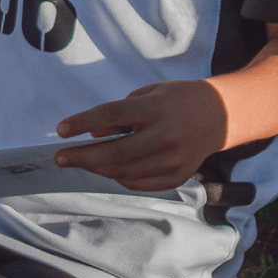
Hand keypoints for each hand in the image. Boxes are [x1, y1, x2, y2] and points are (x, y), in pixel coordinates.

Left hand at [54, 80, 227, 191]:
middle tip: (60, 157)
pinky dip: (118, 177)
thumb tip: (93, 134)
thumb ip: (120, 113)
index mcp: (157, 108)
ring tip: (81, 161)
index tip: (60, 130)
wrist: (217, 116)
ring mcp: (173, 160)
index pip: (111, 115)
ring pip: (124, 172)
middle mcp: (166, 136)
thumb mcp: (149, 94)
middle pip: (115, 152)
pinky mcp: (176, 176)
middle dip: (82, 156)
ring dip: (97, 168)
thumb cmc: (177, 100)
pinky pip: (138, 183)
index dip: (82, 123)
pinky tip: (107, 169)